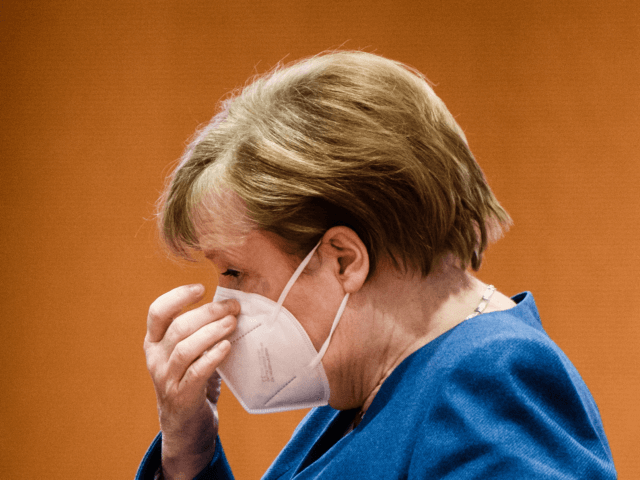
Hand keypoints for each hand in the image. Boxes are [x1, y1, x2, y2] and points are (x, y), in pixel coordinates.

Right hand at [144, 284, 238, 479]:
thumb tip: (230, 305)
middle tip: (232, 307)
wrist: (186, 425)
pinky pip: (196, 372)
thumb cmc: (192, 379)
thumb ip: (200, 331)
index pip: (157, 312)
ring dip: (212, 332)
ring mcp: (166, 379)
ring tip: (233, 323)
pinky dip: (213, 356)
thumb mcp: (189, 352)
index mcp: (154, 342)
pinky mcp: (181, 396)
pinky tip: (227, 347)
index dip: (177, 296)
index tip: (201, 288)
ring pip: (186, 348)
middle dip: (208, 312)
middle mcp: (156, 358)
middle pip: (178, 327)